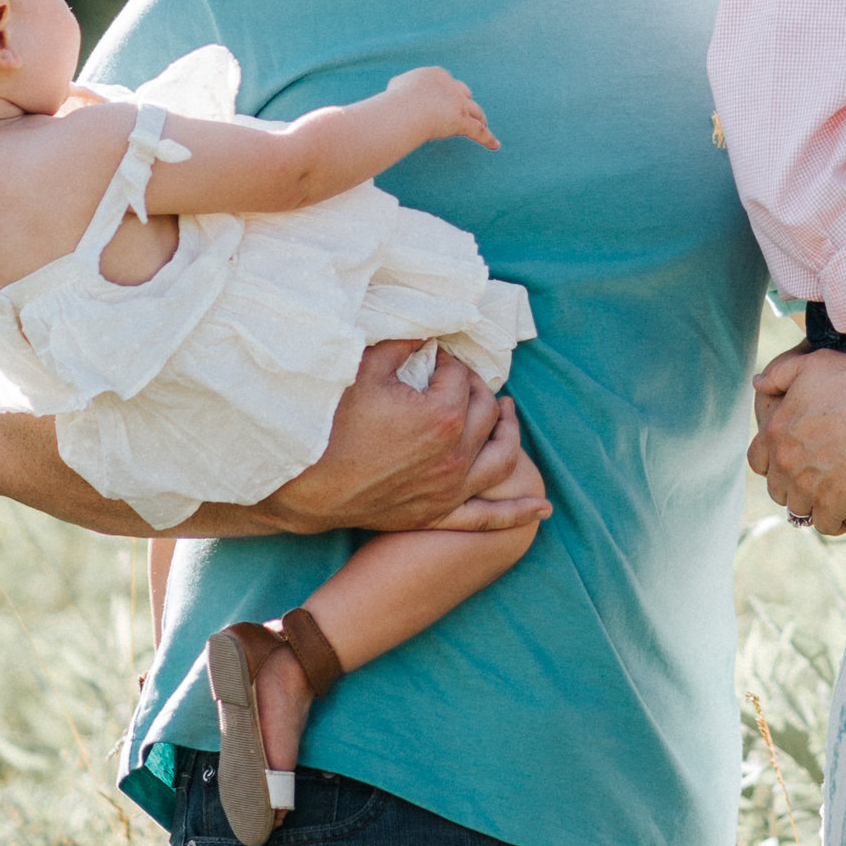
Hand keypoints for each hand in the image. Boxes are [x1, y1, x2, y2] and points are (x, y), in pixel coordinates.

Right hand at [269, 339, 541, 533]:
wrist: (303, 485)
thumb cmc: (331, 422)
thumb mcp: (366, 368)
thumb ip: (403, 342)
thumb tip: (429, 329)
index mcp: (442, 416)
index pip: (461, 378)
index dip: (449, 362)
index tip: (435, 356)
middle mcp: (456, 456)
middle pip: (485, 412)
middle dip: (477, 388)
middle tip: (462, 377)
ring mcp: (450, 490)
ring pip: (500, 459)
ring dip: (510, 434)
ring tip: (508, 414)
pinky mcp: (438, 515)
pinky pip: (487, 516)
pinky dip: (517, 512)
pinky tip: (542, 507)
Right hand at [384, 67, 499, 152]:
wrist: (405, 108)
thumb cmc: (396, 100)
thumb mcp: (397, 86)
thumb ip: (401, 87)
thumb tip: (396, 90)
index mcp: (436, 75)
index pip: (447, 83)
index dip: (449, 93)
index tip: (447, 100)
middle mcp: (451, 86)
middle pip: (465, 94)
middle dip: (466, 102)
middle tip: (466, 111)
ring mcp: (459, 104)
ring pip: (475, 111)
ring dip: (480, 118)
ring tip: (483, 124)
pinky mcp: (462, 121)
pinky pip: (478, 131)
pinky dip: (487, 138)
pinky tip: (495, 145)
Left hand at [751, 348, 845, 539]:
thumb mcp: (814, 364)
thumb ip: (781, 373)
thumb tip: (757, 382)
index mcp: (776, 430)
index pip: (758, 459)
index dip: (771, 462)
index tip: (790, 461)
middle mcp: (785, 462)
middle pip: (777, 489)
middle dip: (792, 487)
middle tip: (813, 480)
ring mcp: (807, 487)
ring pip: (799, 509)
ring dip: (812, 504)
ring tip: (831, 495)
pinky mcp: (832, 506)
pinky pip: (825, 524)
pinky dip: (835, 521)